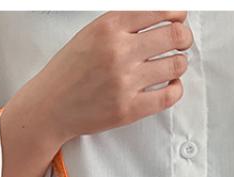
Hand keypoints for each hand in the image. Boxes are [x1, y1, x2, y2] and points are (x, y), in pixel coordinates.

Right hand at [4, 11, 193, 150]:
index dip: (178, 14)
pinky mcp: (128, 109)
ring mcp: (124, 82)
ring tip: (172, 66)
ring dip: (179, 64)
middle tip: (182, 42)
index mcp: (109, 26)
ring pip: (176, 65)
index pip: (161, 10)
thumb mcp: (91, 33)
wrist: (49, 107)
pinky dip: (176, 89)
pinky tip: (170, 86)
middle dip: (185, 38)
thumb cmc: (69, 71)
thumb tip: (162, 15)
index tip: (180, 19)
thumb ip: (123, 23)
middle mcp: (119, 51)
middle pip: (174, 36)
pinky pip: (169, 96)